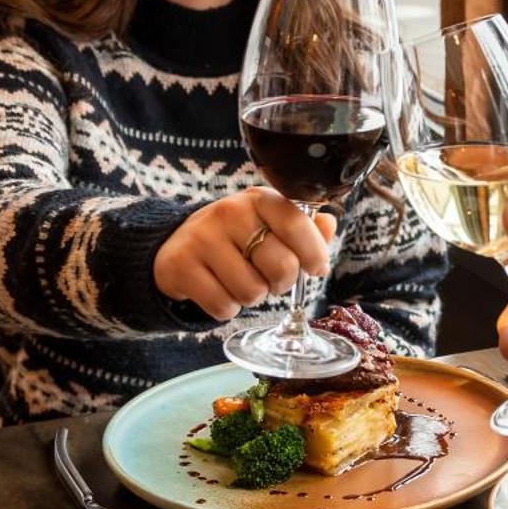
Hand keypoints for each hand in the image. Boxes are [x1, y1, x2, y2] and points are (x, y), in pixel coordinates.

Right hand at [153, 190, 336, 322]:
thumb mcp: (269, 225)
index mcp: (258, 199)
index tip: (317, 268)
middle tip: (271, 278)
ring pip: (252, 292)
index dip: (314, 253)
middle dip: (282, 282)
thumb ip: (304, 228)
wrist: (178, 245)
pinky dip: (228, 309)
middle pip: (281, 266)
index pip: (297, 224)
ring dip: (253, 297)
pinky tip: (220, 290)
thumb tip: (329, 224)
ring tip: (241, 281)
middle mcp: (229, 212)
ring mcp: (202, 238)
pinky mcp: (180, 265)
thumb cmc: (236, 238)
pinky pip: (223, 307)